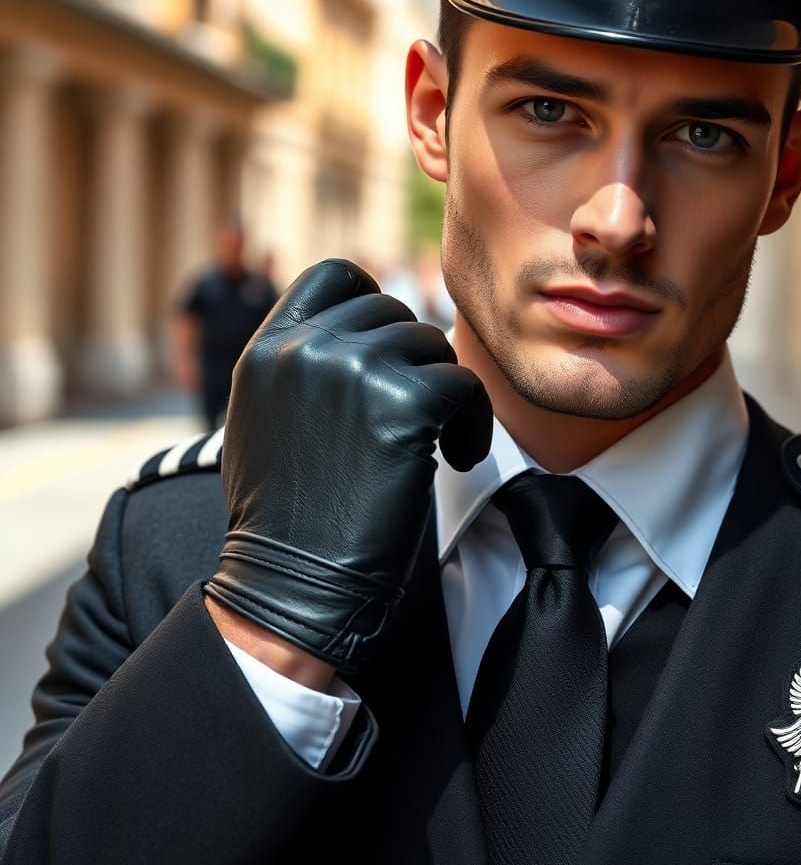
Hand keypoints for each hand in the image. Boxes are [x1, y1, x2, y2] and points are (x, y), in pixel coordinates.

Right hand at [204, 259, 491, 675]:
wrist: (292, 588)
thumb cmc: (285, 521)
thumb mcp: (263, 424)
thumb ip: (299, 370)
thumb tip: (351, 337)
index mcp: (268, 350)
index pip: (335, 276)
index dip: (373, 302)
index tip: (392, 351)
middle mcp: (305, 348)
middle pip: (393, 310)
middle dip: (413, 359)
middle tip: (420, 415)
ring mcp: (352, 369)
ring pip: (433, 345)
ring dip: (444, 391)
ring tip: (437, 442)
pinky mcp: (401, 402)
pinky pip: (464, 384)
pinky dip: (474, 422)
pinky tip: (459, 457)